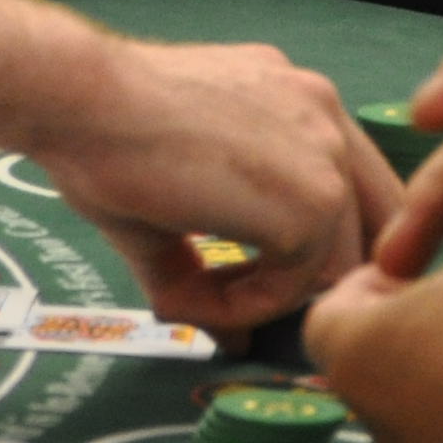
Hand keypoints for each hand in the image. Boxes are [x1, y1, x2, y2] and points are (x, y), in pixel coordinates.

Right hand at [32, 37, 400, 335]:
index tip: (261, 275)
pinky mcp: (311, 201)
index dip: (317, 241)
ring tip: (200, 296)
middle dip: (313, 273)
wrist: (76, 99)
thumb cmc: (104, 129)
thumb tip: (232, 344)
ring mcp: (326, 154)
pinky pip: (298, 283)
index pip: (351, 181)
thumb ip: (217, 260)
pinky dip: (248, 306)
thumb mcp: (178, 189)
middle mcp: (324, 113)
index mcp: (296, 97)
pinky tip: (194, 293)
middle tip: (250, 303)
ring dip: (270, 296)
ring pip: (336, 263)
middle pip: (366, 223)